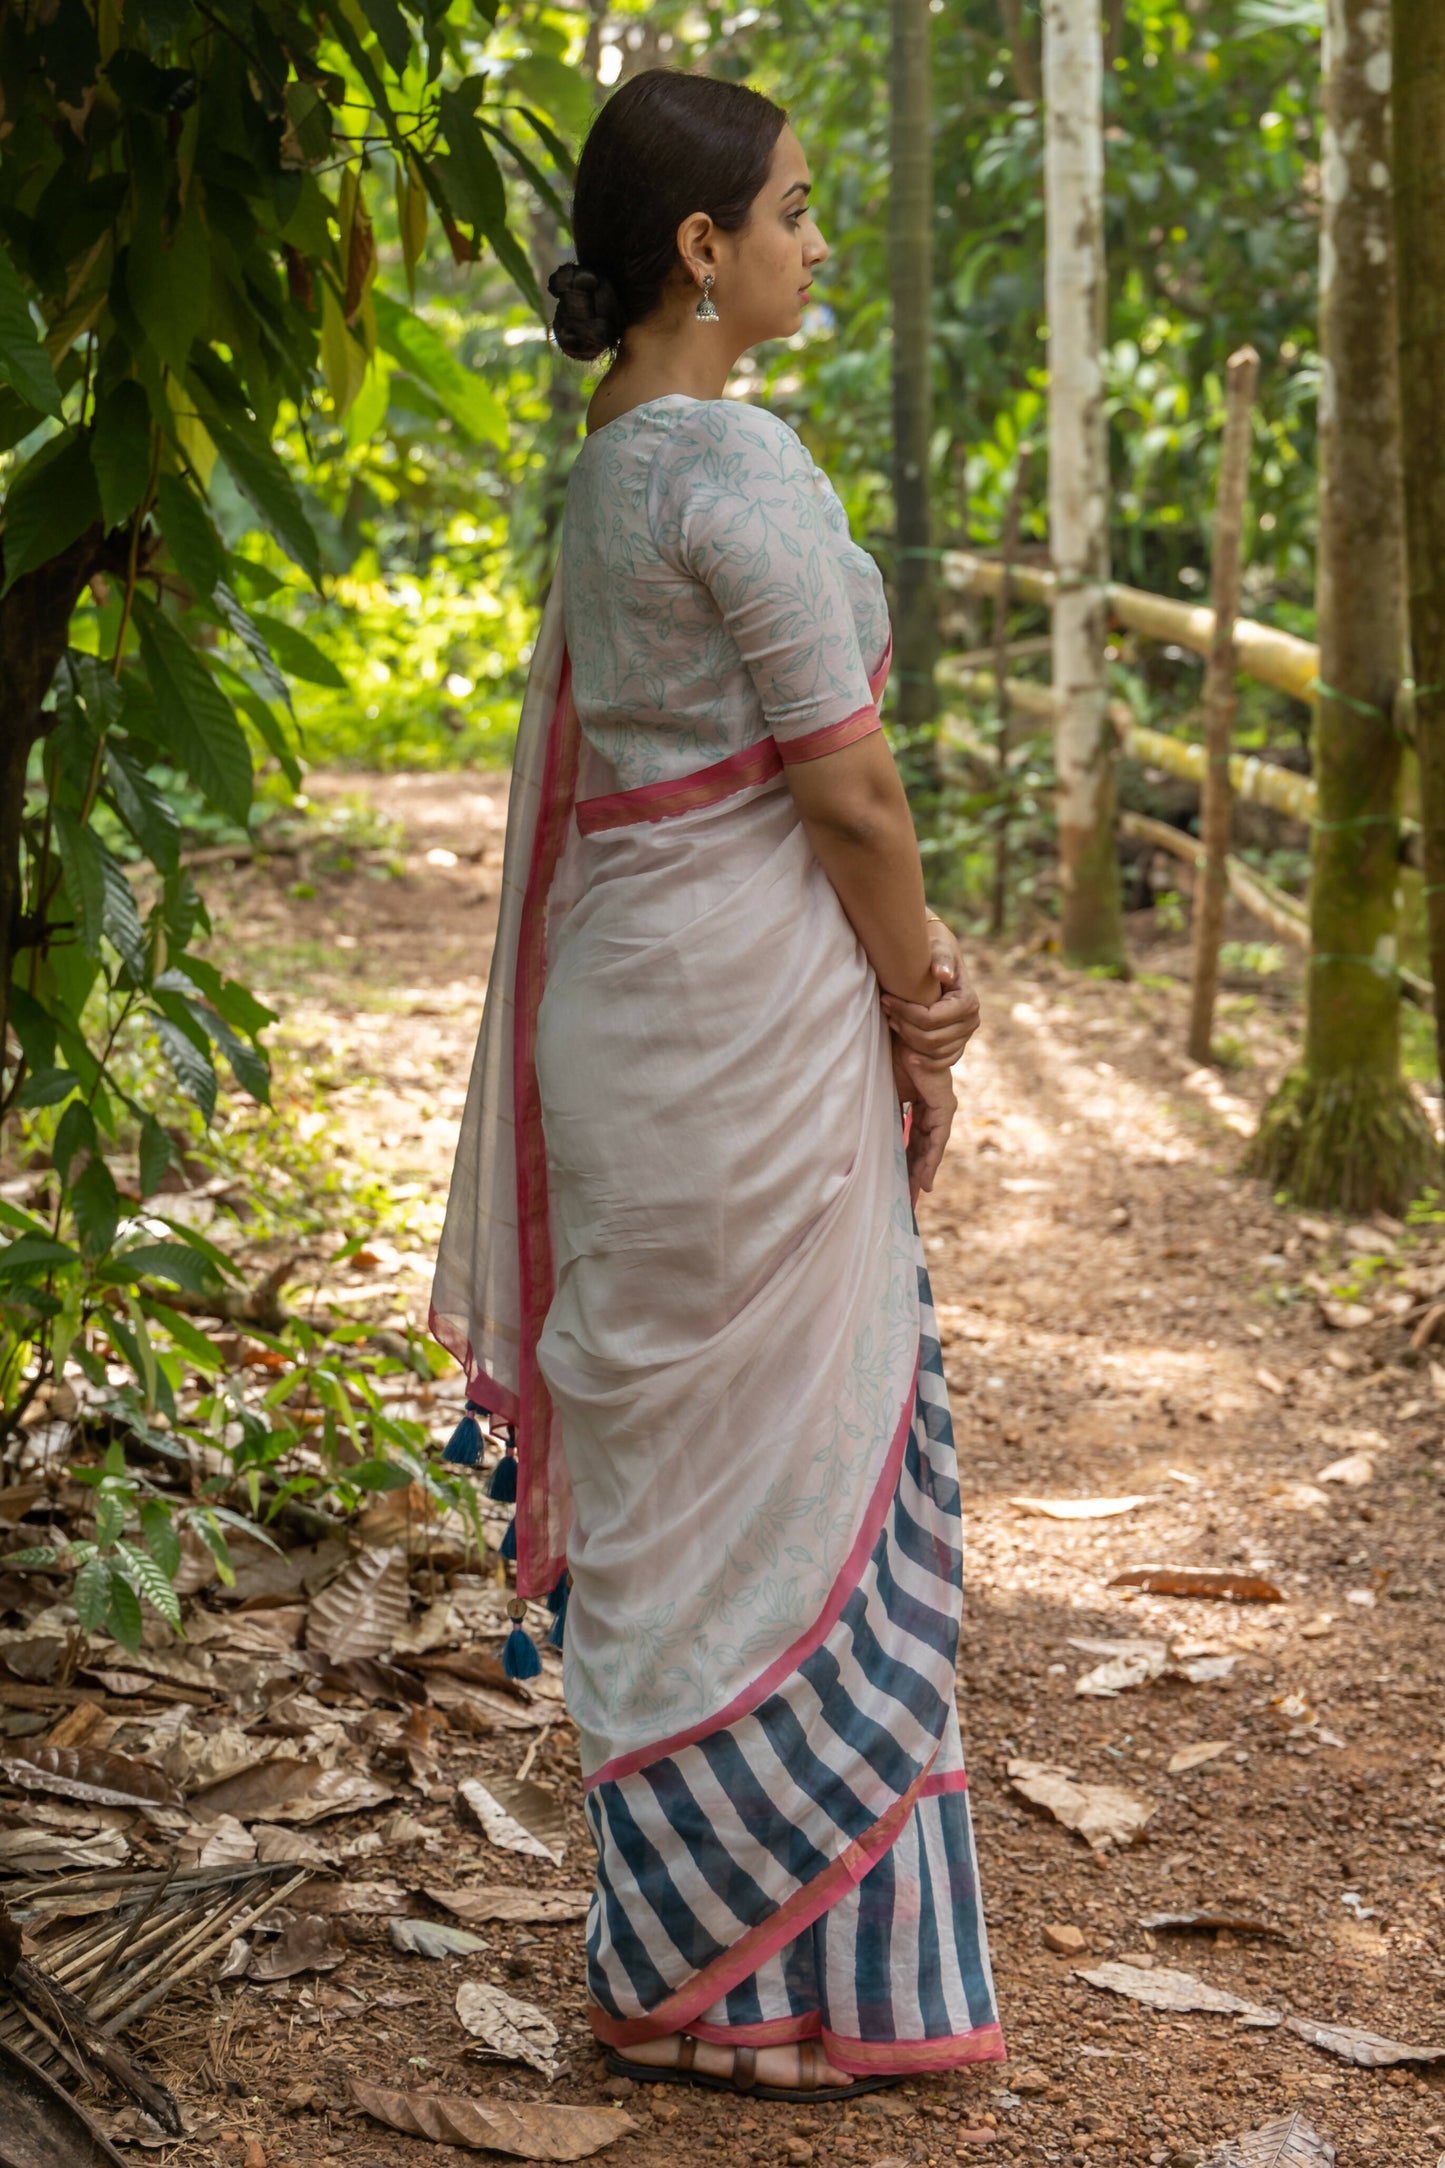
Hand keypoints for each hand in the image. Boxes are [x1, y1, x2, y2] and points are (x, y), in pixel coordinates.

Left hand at [881, 918, 980, 1066]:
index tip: (885, 999)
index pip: (931, 1018)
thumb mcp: (938, 945)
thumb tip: (942, 974)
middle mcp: (972, 1021)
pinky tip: (904, 1050)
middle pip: (930, 1039)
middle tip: (885, 1009)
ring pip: (933, 1053)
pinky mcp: (958, 1045)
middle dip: (903, 1026)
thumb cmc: (936, 948)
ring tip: (892, 1020)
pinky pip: (942, 1063)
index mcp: (968, 1001)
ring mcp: (966, 1035)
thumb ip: (941, 958)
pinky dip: (923, 1060)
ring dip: (908, 1040)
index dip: (905, 1012)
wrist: (940, 958)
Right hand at [891, 1041, 957, 1206]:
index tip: (898, 1185)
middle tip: (905, 1199)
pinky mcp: (944, 1105)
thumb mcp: (882, 1092)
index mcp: (918, 1105)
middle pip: (921, 1149)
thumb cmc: (888, 1056)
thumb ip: (882, 1114)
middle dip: (912, 1175)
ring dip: (921, 1172)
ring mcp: (940, 1108)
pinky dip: (931, 1159)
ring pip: (931, 1148)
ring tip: (913, 1195)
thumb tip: (864, 1139)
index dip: (905, 1163)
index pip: (912, 1141)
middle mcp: (932, 1109)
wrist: (902, 1034)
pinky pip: (937, 1138)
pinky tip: (924, 1179)